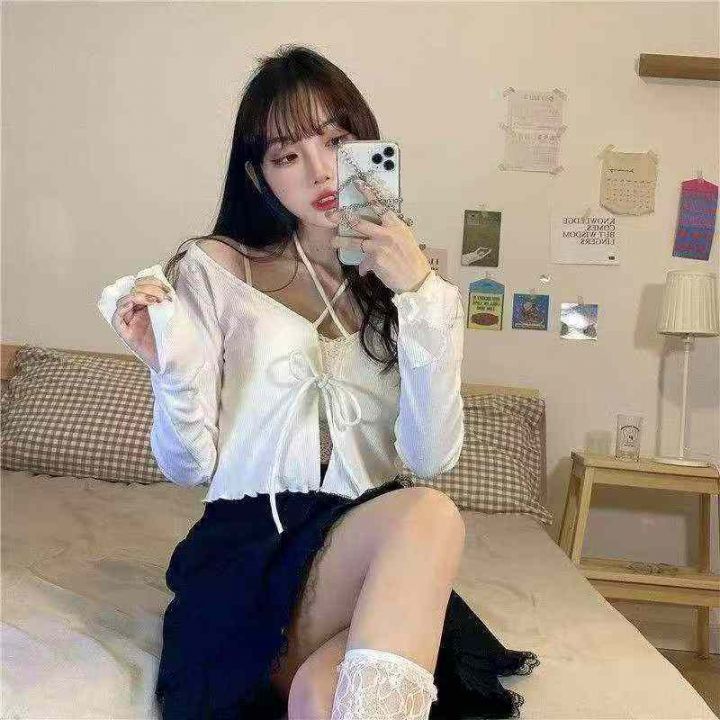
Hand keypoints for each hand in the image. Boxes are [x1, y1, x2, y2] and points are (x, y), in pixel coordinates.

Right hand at [111, 277, 172, 370]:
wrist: (179, 360)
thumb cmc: (179, 337)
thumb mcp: (175, 312)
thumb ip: (166, 297)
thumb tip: (159, 279)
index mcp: (150, 306)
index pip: (143, 286)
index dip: (151, 281)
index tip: (165, 286)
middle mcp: (139, 312)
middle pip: (133, 291)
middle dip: (147, 287)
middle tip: (162, 295)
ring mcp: (131, 322)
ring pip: (123, 301)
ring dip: (138, 295)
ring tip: (154, 300)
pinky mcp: (126, 333)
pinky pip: (116, 317)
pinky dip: (124, 306)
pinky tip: (137, 304)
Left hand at [325, 177, 430, 293]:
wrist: (416, 279)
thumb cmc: (411, 260)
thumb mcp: (403, 241)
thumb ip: (387, 236)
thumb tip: (373, 240)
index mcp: (396, 225)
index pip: (380, 205)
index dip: (368, 193)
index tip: (357, 183)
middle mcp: (387, 232)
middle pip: (360, 222)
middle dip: (343, 218)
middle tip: (330, 215)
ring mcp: (380, 246)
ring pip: (355, 242)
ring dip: (342, 242)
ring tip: (333, 242)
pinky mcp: (375, 260)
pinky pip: (364, 262)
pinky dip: (364, 268)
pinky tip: (365, 271)